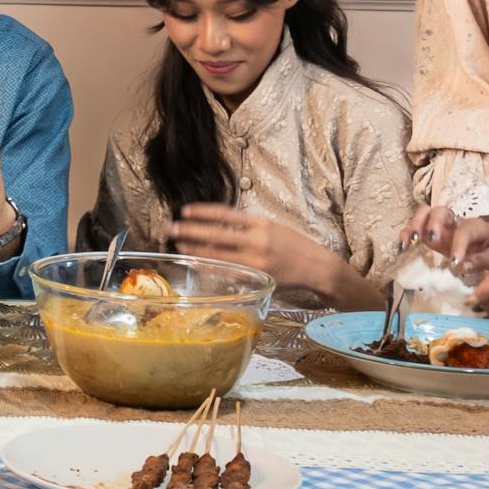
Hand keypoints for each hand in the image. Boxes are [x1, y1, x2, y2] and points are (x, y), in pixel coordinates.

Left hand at [171, 205, 331, 291]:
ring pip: (219, 255)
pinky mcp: (257, 277)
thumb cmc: (292, 244)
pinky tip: (197, 263)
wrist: (317, 267)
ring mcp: (256, 261)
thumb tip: (218, 223)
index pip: (225, 213)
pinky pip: (228, 271)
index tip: (185, 210)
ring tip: (179, 245)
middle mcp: (257, 240)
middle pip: (217, 234)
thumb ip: (247, 226)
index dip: (203, 211)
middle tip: (171, 228)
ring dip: (196, 250)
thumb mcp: (271, 226)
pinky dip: (211, 267)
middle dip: (191, 231)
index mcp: (260, 223)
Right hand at [400, 208, 488, 273]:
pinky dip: (405, 234)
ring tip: (409, 244)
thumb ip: (482, 260)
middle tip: (429, 241)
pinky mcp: (429, 231)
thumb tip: (463, 266)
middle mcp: (456, 221)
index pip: (465, 230)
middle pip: (441, 211)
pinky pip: (414, 226)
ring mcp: (440, 224)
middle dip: (433, 224)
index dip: (459, 245)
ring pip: (424, 213)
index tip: (454, 264)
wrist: (488, 242)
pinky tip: (402, 248)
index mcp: (476, 226)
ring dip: (414, 226)